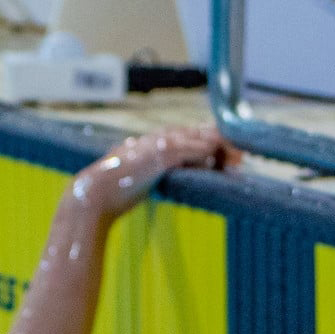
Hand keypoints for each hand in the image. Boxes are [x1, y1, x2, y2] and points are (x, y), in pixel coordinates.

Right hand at [70, 125, 238, 224]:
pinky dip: (197, 150)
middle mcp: (152, 141)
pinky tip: (212, 152)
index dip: (208, 143)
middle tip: (241, 149)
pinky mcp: (152, 158)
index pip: (185, 140)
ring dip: (214, 144)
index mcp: (149, 146)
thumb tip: (183, 176)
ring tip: (235, 150)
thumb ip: (165, 177)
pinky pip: (180, 151)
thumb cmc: (116, 194)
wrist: (93, 196)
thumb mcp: (145, 183)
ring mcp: (151, 147)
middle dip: (218, 141)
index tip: (227, 151)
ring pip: (190, 140)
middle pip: (192, 136)